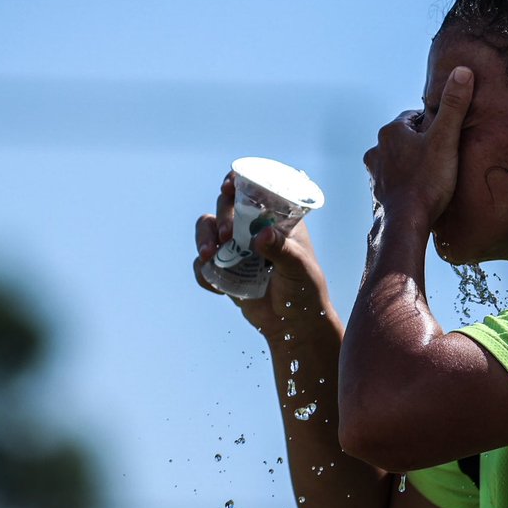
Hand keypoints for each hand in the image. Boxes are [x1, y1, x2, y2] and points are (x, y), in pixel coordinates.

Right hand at [193, 172, 335, 337]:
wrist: (293, 325)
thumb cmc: (305, 290)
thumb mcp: (299, 268)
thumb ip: (282, 250)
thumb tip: (262, 235)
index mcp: (274, 219)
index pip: (252, 190)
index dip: (237, 182)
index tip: (228, 187)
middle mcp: (251, 228)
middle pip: (225, 206)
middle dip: (222, 216)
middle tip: (227, 235)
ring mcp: (235, 248)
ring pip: (207, 230)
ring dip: (203, 239)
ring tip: (209, 256)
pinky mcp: (223, 270)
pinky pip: (203, 264)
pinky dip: (203, 272)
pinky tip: (218, 287)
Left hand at [363, 66, 474, 224]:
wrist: (406, 222)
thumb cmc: (427, 181)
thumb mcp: (445, 139)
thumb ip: (454, 105)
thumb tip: (462, 70)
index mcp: (391, 131)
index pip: (415, 117)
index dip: (434, 125)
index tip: (447, 137)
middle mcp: (377, 149)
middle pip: (406, 138)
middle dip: (422, 143)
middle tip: (443, 157)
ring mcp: (374, 172)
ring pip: (398, 159)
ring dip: (412, 162)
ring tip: (432, 175)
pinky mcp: (377, 192)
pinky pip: (394, 179)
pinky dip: (405, 181)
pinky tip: (419, 190)